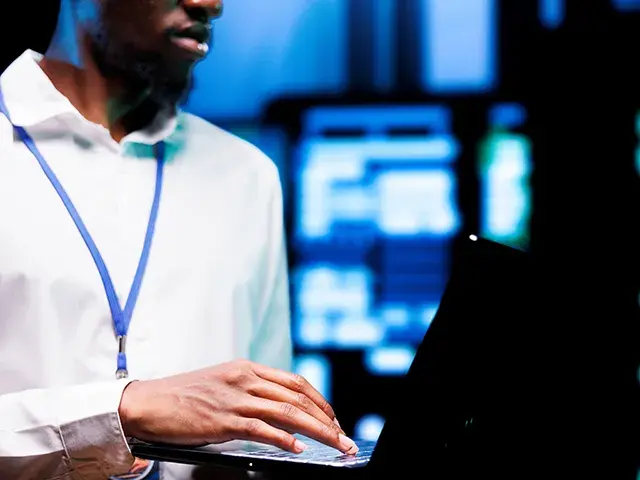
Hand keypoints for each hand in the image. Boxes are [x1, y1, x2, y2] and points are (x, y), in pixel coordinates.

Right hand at [118, 360, 357, 453]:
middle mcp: (244, 379)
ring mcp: (234, 398)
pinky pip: (262, 429)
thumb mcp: (222, 383)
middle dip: (326, 418)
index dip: (319, 399)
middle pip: (297, 397)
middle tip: (343, 436)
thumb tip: (278, 411)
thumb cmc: (182, 396)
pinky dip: (285, 439)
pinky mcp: (223, 420)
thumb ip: (250, 392)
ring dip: (316, 430)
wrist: (147, 402)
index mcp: (246, 368)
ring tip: (334, 444)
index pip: (294, 381)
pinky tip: (298, 449)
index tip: (333, 416)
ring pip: (287, 412)